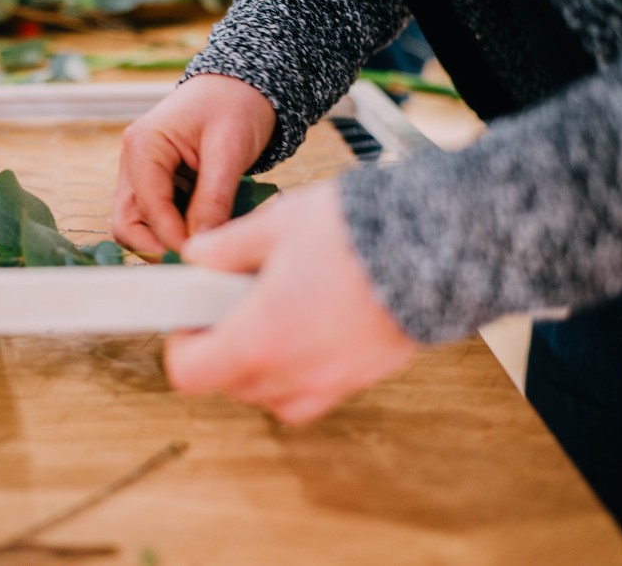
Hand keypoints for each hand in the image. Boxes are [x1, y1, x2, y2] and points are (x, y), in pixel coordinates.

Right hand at [113, 74, 276, 255]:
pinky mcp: (158, 184)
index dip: (173, 238)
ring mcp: (142, 175)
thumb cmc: (236, 104)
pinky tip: (207, 233)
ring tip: (205, 249)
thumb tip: (202, 244)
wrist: (242, 84)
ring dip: (168, 242)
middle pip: (128, 224)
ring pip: (139, 226)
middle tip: (196, 262)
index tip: (203, 256)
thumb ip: (213, 198)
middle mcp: (134, 162)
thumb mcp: (229, 150)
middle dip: (158, 248)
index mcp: (143, 146)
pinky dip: (178, 231)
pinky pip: (158, 219)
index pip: (147, 208)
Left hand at [164, 181, 418, 423]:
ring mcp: (332, 382)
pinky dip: (298, 370)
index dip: (181, 345)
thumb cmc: (360, 232)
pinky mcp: (361, 378)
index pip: (190, 373)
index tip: (191, 317)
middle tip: (230, 306)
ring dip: (259, 364)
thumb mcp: (277, 224)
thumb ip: (226, 247)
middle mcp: (294, 373)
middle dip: (220, 350)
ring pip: (271, 395)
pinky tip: (307, 325)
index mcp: (262, 337)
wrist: (440, 243)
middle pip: (230, 385)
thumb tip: (197, 257)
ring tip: (272, 313)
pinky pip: (312, 393)